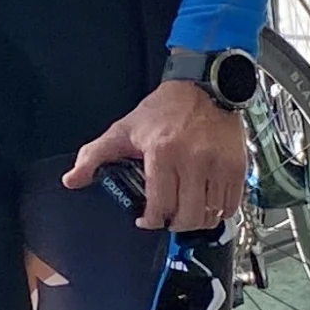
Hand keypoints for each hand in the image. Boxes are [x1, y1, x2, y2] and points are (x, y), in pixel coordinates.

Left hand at [66, 80, 244, 229]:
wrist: (204, 86)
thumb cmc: (163, 109)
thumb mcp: (123, 129)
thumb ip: (94, 156)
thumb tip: (71, 180)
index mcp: (163, 153)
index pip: (160, 206)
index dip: (152, 221)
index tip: (147, 219)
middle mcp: (194, 161)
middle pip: (188, 216)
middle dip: (174, 224)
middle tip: (168, 217)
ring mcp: (219, 164)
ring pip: (211, 215)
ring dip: (197, 221)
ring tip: (187, 212)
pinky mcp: (237, 166)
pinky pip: (231, 205)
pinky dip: (218, 212)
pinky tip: (206, 204)